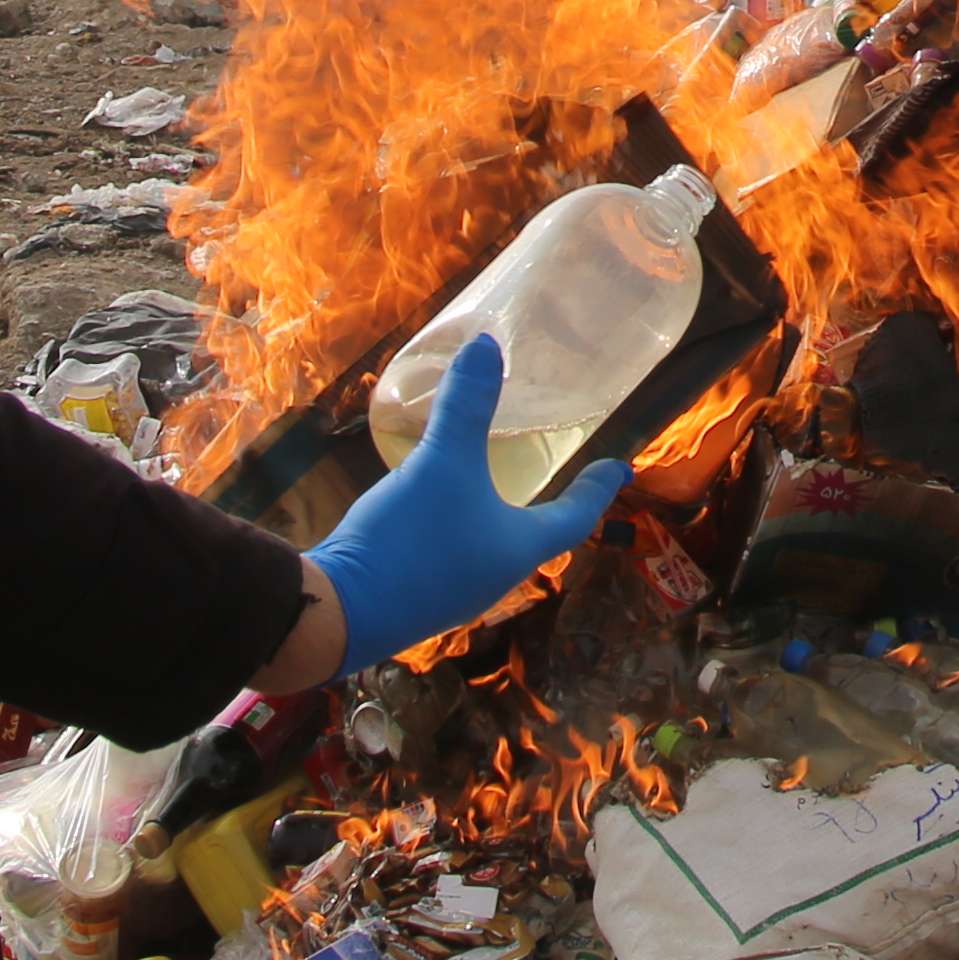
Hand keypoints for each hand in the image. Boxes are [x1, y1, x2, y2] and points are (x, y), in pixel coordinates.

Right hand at [302, 333, 626, 672]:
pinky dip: (454, 523)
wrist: (336, 614)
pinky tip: (430, 503)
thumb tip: (489, 345)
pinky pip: (449, 551)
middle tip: (558, 468)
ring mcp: (452, 591)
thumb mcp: (442, 463)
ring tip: (493, 479)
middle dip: (549, 503)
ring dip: (497, 513)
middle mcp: (493, 577)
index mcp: (517, 550)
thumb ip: (466, 406)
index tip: (622, 467)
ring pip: (489, 545)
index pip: (574, 518)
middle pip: (534, 536)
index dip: (598, 489)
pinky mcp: (414, 593)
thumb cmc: (410, 540)